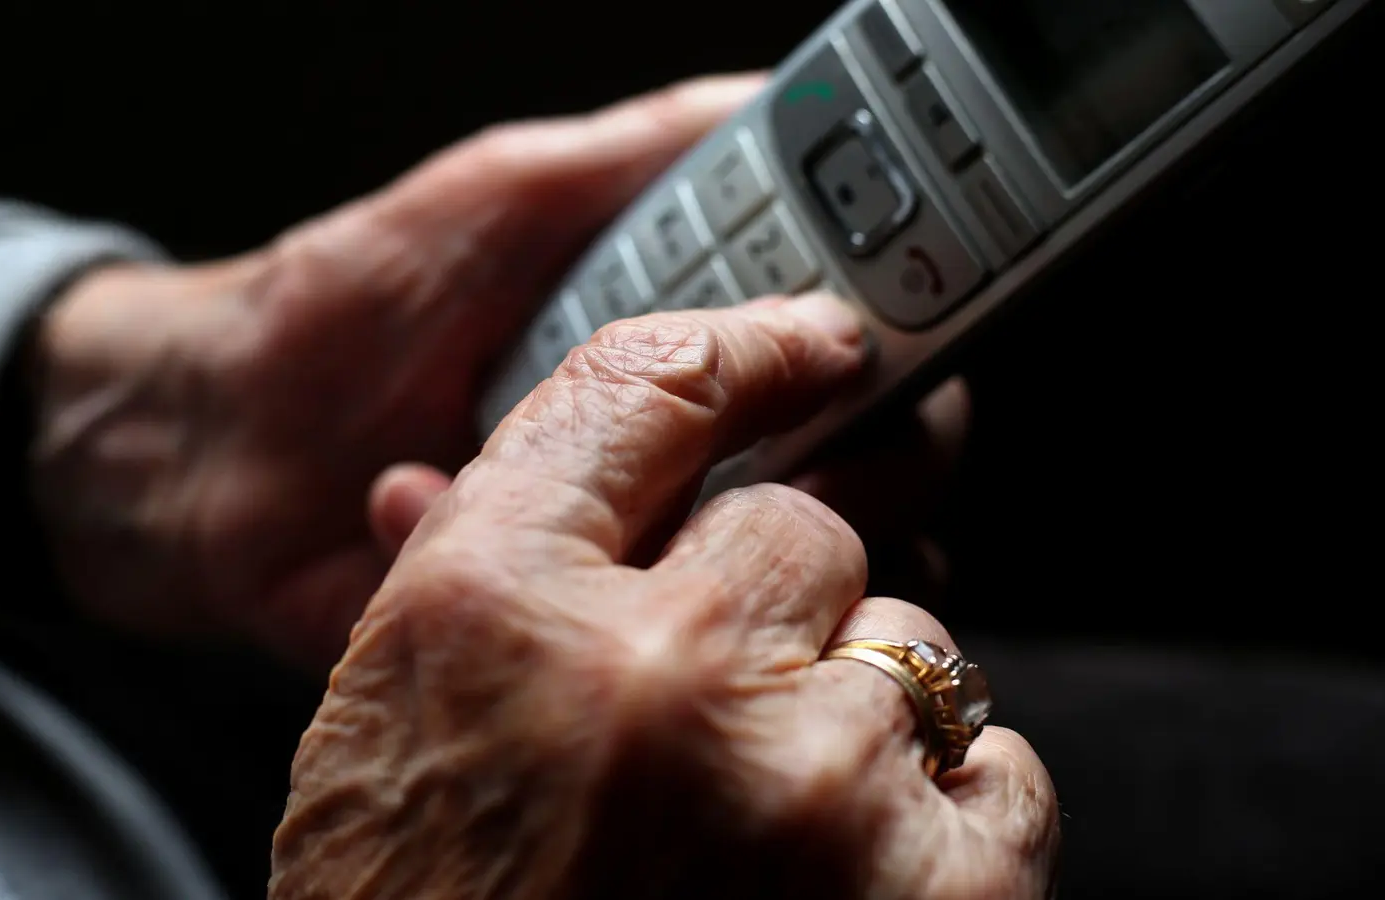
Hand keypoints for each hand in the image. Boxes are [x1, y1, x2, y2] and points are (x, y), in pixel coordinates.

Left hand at [30, 73, 971, 671]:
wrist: (198, 456)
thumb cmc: (340, 309)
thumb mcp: (494, 195)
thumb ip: (635, 155)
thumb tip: (766, 99)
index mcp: (689, 346)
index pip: (856, 353)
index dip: (896, 350)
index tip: (880, 351)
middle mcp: (685, 455)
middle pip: (856, 479)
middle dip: (827, 464)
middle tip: (753, 438)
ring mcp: (631, 554)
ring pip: (775, 587)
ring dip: (697, 541)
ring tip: (562, 471)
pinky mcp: (565, 636)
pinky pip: (636, 650)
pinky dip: (556, 586)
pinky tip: (420, 499)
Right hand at [270, 298, 1058, 898]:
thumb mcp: (383, 749)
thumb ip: (445, 584)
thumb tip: (430, 477)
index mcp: (488, 612)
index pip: (642, 390)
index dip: (744, 349)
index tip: (813, 344)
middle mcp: (648, 672)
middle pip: (808, 522)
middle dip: (779, 606)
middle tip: (715, 722)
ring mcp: (802, 784)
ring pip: (911, 641)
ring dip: (855, 721)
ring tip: (764, 835)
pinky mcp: (931, 888)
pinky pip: (1001, 761)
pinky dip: (945, 816)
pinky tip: (844, 883)